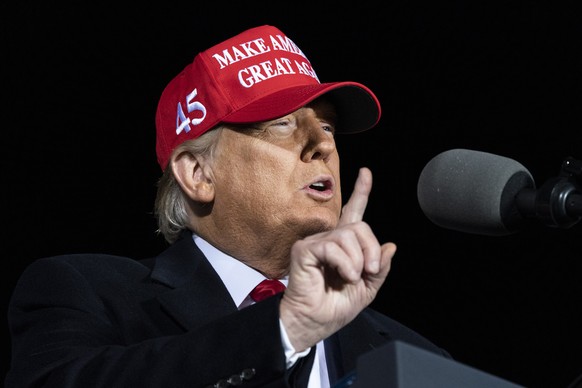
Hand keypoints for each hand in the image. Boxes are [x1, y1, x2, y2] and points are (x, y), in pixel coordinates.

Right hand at [280, 167, 396, 350]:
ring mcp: (315, 243)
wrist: (315, 323)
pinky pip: (333, 246)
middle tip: (371, 271)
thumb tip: (390, 246)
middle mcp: (329, 239)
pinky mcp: (305, 250)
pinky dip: (345, 263)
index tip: (366, 173)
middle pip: (360, 225)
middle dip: (371, 249)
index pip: (353, 213)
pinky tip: (343, 275)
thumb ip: (380, 268)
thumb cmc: (335, 307)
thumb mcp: (367, 289)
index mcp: (344, 246)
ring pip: (348, 235)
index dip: (361, 192)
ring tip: (352, 278)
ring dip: (358, 261)